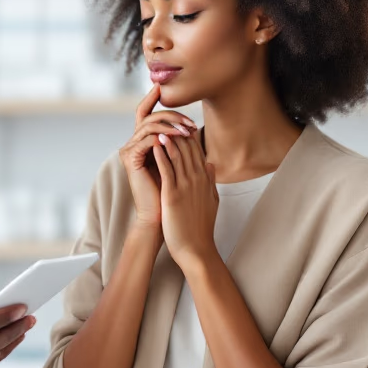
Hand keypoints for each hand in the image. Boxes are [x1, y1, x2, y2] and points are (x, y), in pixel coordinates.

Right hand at [119, 84, 197, 228]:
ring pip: (149, 125)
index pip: (145, 113)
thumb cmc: (170, 193)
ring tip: (188, 131)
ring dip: (170, 125)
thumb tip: (195, 131)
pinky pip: (147, 140)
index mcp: (142, 142)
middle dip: (172, 116)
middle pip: (150, 116)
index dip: (151, 98)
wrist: (161, 216)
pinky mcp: (130, 159)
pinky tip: (177, 139)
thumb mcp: (178, 163)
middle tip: (190, 122)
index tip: (161, 86)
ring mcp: (129, 150)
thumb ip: (181, 145)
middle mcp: (133, 143)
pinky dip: (163, 137)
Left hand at [154, 131, 219, 273]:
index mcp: (206, 180)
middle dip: (178, 131)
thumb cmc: (201, 228)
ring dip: (170, 137)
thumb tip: (211, 165)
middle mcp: (198, 179)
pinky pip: (168, 169)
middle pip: (189, 148)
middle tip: (168, 118)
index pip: (197, 151)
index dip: (188, 136)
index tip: (179, 125)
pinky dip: (162, 154)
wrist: (196, 250)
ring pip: (179, 154)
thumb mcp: (211, 201)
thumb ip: (211, 181)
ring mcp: (187, 186)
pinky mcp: (174, 194)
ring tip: (161, 124)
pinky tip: (155, 143)